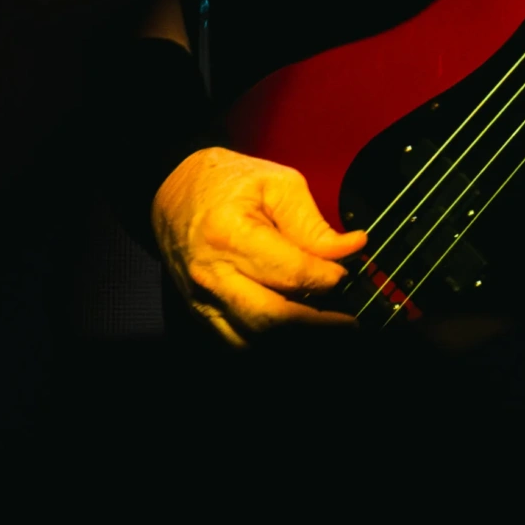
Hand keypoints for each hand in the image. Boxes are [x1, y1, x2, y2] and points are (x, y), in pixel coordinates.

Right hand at [151, 146, 367, 346]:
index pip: (290, 273)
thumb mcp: (278, 185)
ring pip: (253, 340)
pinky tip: (294, 330)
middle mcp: (211, 273)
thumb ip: (313, 224)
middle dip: (318, 323)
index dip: (327, 278)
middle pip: (271, 318)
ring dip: (295, 338)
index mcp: (230, 233)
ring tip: (326, 326)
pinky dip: (268, 342)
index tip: (346, 274)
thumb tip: (350, 249)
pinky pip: (236, 342)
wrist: (174, 189)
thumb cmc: (226, 181)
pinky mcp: (199, 311)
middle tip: (348, 320)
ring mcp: (201, 298)